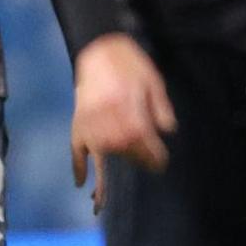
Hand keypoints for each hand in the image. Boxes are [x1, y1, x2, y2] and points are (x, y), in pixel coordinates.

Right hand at [71, 33, 174, 206]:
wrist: (98, 48)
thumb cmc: (130, 64)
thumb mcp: (153, 81)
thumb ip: (161, 107)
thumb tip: (169, 131)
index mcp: (130, 108)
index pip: (144, 140)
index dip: (154, 156)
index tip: (161, 164)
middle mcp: (110, 118)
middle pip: (125, 149)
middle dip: (138, 161)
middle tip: (150, 166)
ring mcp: (91, 122)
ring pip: (103, 153)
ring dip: (108, 173)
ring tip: (105, 197)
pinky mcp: (77, 123)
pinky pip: (76, 149)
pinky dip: (78, 166)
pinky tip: (81, 184)